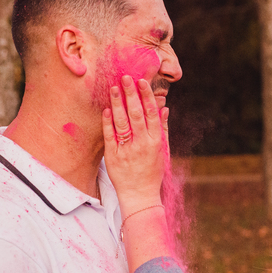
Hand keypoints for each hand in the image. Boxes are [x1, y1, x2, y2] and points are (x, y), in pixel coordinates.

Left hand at [102, 75, 169, 210]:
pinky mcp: (114, 157)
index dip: (146, 96)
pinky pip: (110, 136)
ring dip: (117, 103)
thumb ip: (163, 129)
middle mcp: (142, 144)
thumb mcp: (163, 151)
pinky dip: (108, 122)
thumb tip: (164, 108)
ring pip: (122, 123)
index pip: (151, 114)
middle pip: (136, 114)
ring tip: (113, 88)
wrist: (140, 195)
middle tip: (125, 77)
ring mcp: (127, 151)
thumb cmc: (153, 172)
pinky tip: (106, 109)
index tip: (141, 82)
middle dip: (130, 94)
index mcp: (155, 141)